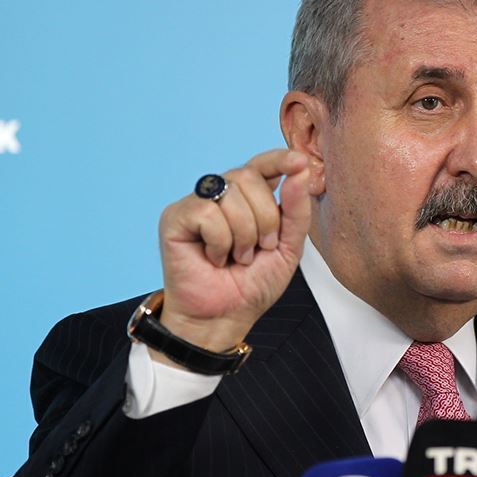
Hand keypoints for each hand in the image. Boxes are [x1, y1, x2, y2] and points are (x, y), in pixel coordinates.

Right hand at [155, 149, 312, 353]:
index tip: (299, 162)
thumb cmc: (251, 285)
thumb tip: (301, 170)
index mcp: (248, 199)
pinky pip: (207, 213)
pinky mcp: (175, 218)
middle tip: (260, 249)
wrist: (225, 317)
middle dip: (265, 218)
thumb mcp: (288, 247)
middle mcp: (221, 195)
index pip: (262, 165)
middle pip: (248, 176)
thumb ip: (296, 210)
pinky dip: (220, 241)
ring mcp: (196, 204)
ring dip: (243, 235)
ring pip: (229, 194)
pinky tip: (215, 258)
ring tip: (237, 258)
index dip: (279, 159)